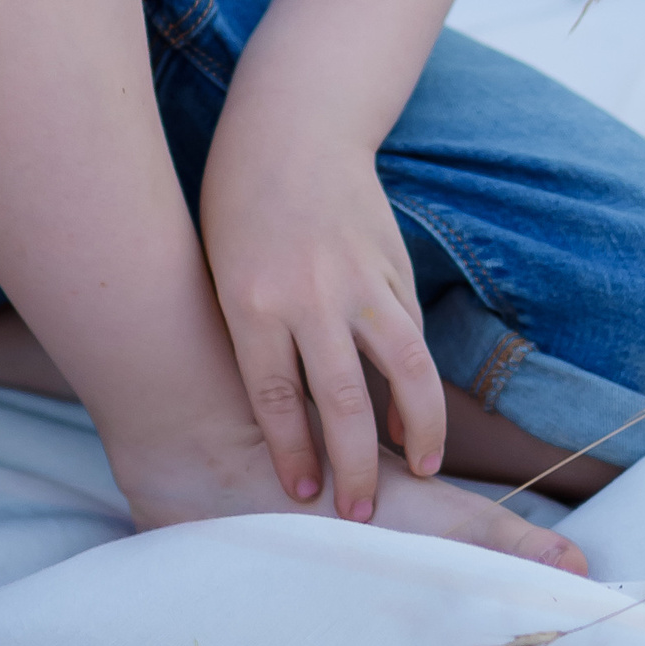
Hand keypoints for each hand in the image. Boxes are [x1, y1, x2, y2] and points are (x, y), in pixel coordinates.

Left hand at [198, 90, 445, 524]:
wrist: (289, 131)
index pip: (277, 399)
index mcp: (252, 301)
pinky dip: (415, 378)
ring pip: (406, 370)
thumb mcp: (224, 275)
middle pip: (342, 401)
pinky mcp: (393, 266)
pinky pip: (410, 333)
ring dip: (419, 429)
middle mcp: (310, 294)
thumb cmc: (237, 210)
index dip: (294, 454)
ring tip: (420, 468)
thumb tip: (291, 420)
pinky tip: (411, 412)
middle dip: (355, 469)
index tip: (303, 495)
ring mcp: (360, 279)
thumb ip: (258, 341)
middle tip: (360, 515)